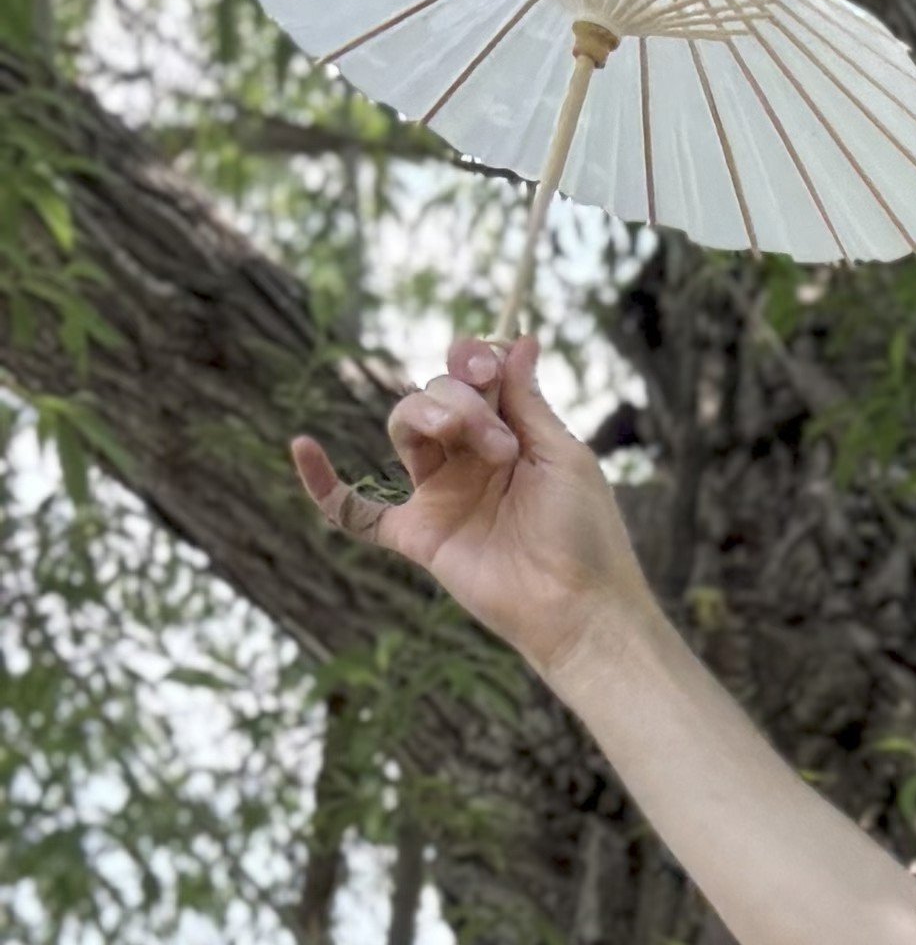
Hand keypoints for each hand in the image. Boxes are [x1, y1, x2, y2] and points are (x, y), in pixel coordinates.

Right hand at [292, 333, 648, 687]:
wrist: (578, 606)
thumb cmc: (585, 533)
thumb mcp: (562, 455)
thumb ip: (527, 401)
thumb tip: (519, 338)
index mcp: (509, 434)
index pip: (472, 378)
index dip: (471, 360)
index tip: (486, 363)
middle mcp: (470, 459)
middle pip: (436, 396)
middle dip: (462, 401)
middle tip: (501, 443)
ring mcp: (441, 495)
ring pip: (405, 429)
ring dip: (427, 416)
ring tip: (466, 439)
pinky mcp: (418, 534)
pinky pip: (357, 511)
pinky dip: (324, 484)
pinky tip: (302, 448)